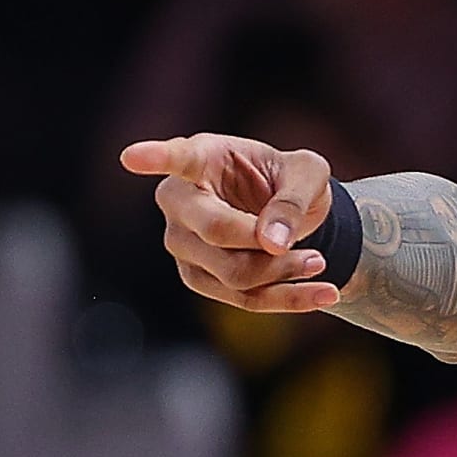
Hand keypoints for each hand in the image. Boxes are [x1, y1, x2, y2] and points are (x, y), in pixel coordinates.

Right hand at [119, 133, 341, 311]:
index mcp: (202, 157)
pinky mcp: (198, 277)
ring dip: (282, 275)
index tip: (132, 157)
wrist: (293, 213)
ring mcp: (182, 243)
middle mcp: (179, 201)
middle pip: (214, 231)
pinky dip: (288, 299)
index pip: (176, 157)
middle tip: (314, 253)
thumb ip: (293, 199)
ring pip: (231, 272)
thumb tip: (271, 244)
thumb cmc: (291, 178)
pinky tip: (324, 293)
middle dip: (266, 245)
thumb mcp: (309, 173)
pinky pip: (242, 298)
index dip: (155, 157)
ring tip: (319, 264)